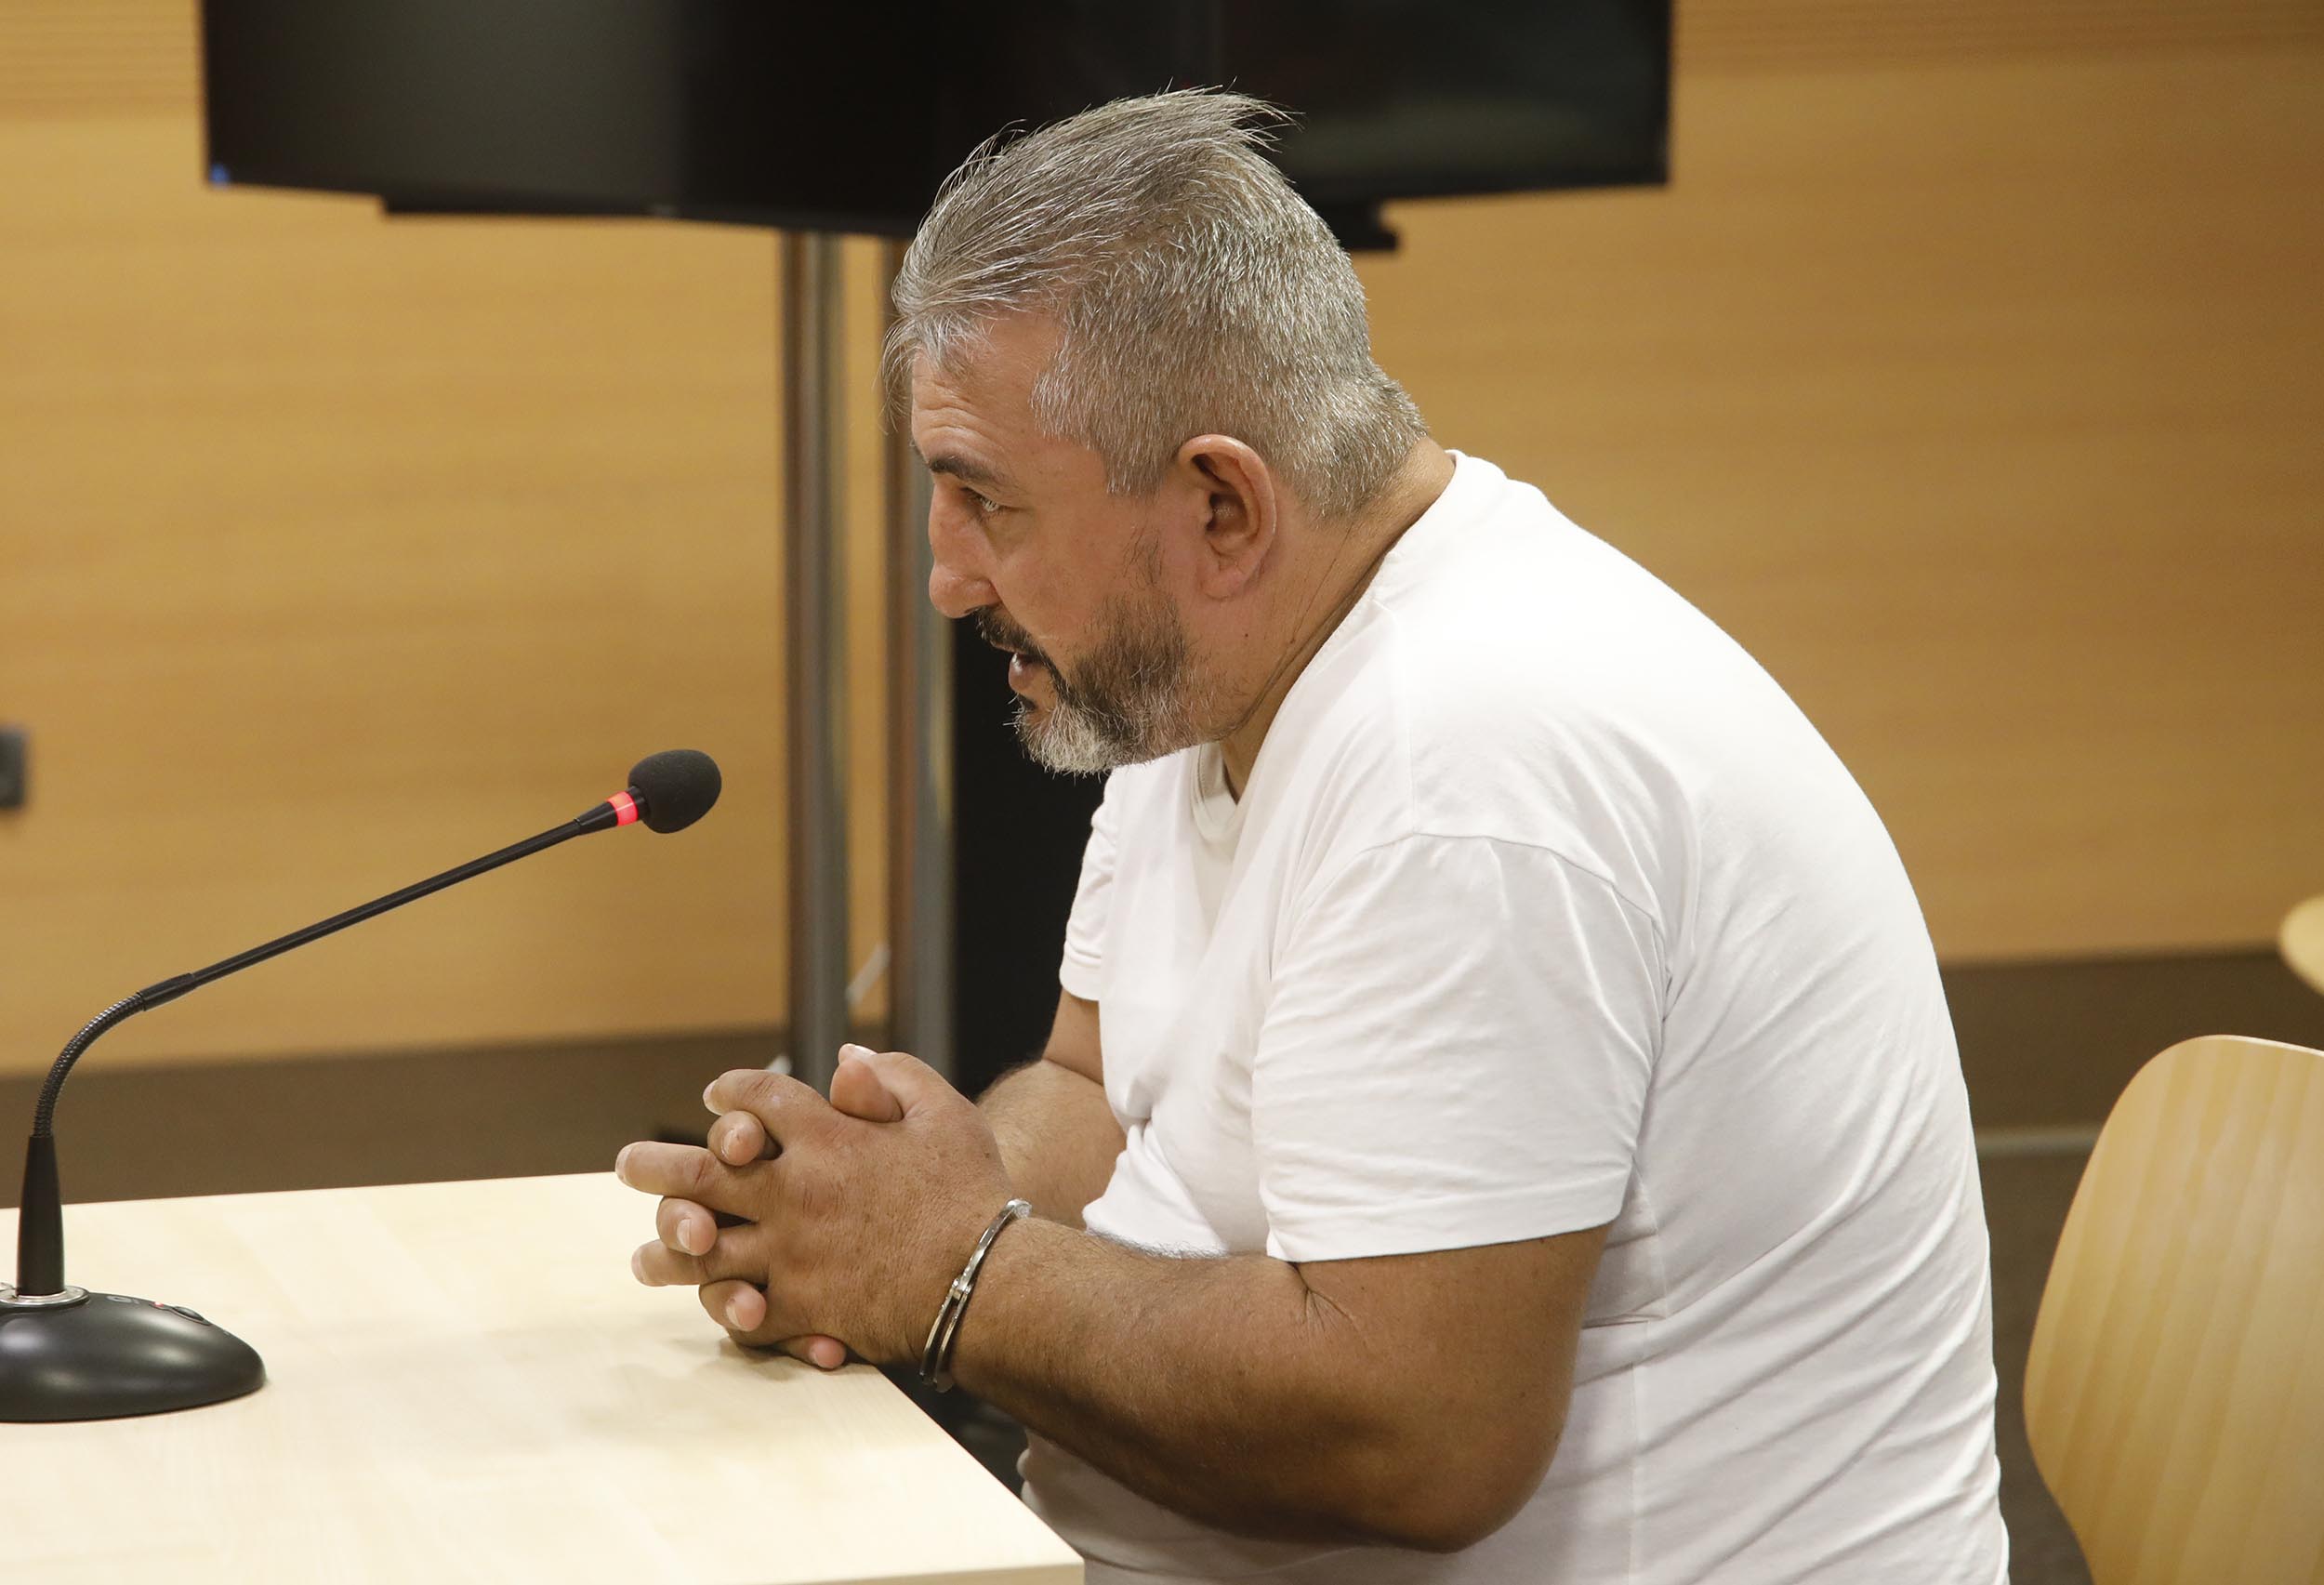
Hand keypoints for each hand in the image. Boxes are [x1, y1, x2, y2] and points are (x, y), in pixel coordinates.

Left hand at [617, 1045, 1012, 1366]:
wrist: (987, 1277)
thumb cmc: (972, 1190)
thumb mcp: (943, 1113)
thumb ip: (893, 1077)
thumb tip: (846, 1058)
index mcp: (827, 1138)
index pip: (759, 1100)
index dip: (731, 1094)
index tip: (716, 1099)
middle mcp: (795, 1192)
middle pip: (703, 1173)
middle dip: (658, 1166)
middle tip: (626, 1164)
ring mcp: (791, 1255)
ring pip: (705, 1253)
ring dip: (668, 1250)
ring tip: (644, 1255)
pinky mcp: (803, 1309)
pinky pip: (746, 1314)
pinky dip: (729, 1312)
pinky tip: (716, 1307)